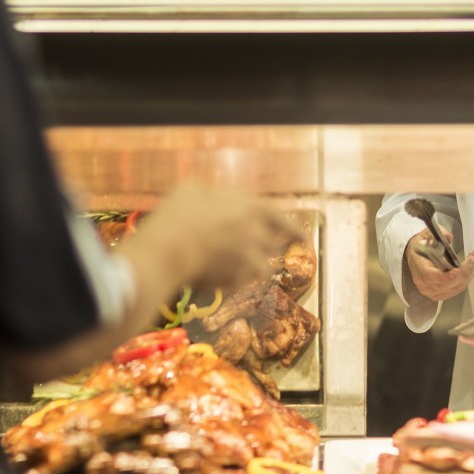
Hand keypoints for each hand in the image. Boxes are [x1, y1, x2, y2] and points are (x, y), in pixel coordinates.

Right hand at [115, 182, 300, 317]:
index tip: (305, 241)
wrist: (168, 247)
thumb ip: (211, 194)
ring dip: (249, 268)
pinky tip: (212, 277)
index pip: (283, 220)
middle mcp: (258, 233)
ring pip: (260, 268)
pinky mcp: (238, 279)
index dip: (294, 231)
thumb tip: (210, 197)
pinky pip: (241, 283)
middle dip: (260, 249)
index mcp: (252, 207)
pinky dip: (231, 282)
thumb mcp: (193, 189)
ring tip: (228, 267)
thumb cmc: (178, 213)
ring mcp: (250, 258)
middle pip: (270, 245)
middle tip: (243, 250)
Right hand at [403, 228, 473, 304]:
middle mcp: (423, 283)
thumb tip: (448, 237)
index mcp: (418, 267)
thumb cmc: (422, 245)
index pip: (430, 276)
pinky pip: (456, 290)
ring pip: (454, 288)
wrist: (416, 255)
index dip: (446, 276)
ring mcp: (431, 291)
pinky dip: (465, 281)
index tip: (458, 270)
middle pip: (447, 284)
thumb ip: (438, 234)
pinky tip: (469, 270)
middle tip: (472, 259)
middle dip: (464, 272)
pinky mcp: (439, 294)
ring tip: (473, 262)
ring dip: (468, 276)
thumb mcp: (428, 234)